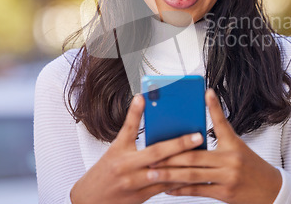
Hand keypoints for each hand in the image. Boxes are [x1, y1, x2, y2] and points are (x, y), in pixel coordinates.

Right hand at [70, 94, 203, 203]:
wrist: (90, 201)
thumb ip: (130, 129)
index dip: (136, 112)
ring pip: (164, 172)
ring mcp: (135, 183)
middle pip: (156, 153)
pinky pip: (164, 187)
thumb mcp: (114, 148)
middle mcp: (127, 167)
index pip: (129, 128)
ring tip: (201, 156)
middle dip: (179, 144)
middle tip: (197, 136)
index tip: (145, 98)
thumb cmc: (103, 172)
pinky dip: (178, 179)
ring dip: (184, 165)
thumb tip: (141, 102)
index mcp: (119, 151)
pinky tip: (192, 174)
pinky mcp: (142, 196)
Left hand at [153, 89, 282, 203]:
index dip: (214, 107)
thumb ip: (220, 135)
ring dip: (170, 174)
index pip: (221, 122)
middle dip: (171, 156)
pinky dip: (181, 190)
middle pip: (195, 156)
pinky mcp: (224, 193)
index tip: (206, 92)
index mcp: (233, 145)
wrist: (272, 191)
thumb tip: (199, 124)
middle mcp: (230, 160)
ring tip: (153, 172)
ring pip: (193, 175)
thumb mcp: (239, 147)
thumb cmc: (252, 166)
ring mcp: (227, 178)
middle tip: (152, 154)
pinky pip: (198, 191)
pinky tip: (168, 188)